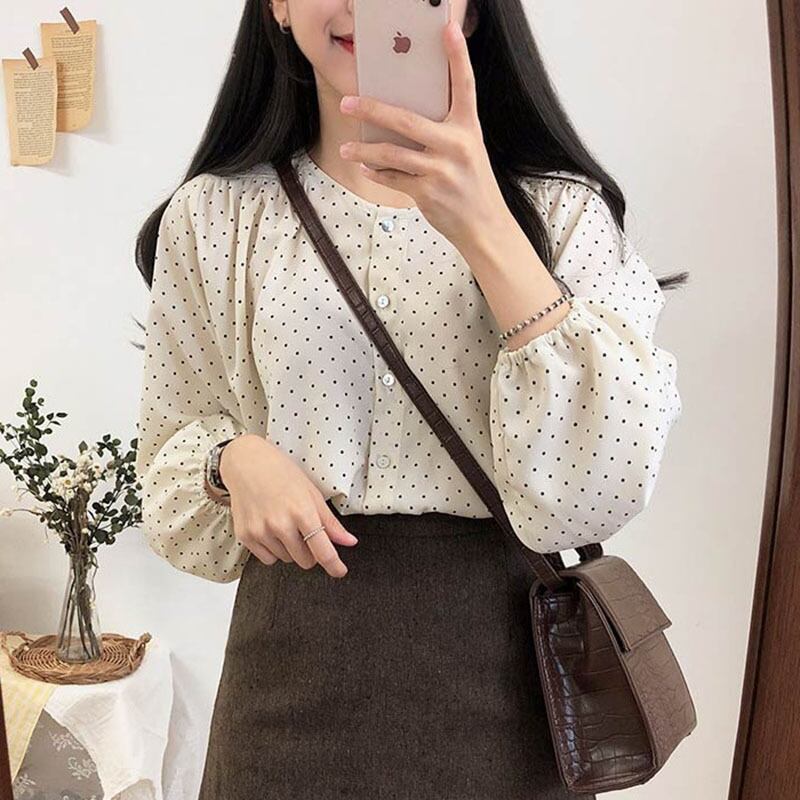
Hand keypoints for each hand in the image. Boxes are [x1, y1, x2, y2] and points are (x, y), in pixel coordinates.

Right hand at [219, 434, 357, 576]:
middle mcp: (280, 524)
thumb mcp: (312, 493)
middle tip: (305, 532)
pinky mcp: (246, 536)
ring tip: (284, 523)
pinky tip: (270, 529)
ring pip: (286, 560)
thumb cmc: (281, 473)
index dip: (334, 565)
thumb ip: (330, 523)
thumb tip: (349, 542)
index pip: (322, 551)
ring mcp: (261, 532)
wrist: (247, 463)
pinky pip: (267, 559)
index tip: (339, 571)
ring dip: (290, 549)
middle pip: (305, 560)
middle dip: (310, 551)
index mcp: (302, 512)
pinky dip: (273, 550)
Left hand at [337, 19, 509, 249]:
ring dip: (364, 152)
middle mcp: (456, 145)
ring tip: (346, 150)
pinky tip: (366, 169)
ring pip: (392, 154)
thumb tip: (402, 117)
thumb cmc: (472, 184)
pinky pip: (393, 178)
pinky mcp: (428, 192)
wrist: (484, 226)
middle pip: (406, 120)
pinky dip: (377, 173)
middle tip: (347, 103)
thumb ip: (444, 130)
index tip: (446, 28)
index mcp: (468, 128)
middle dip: (371, 110)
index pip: (465, 85)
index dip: (457, 56)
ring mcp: (441, 170)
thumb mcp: (467, 150)